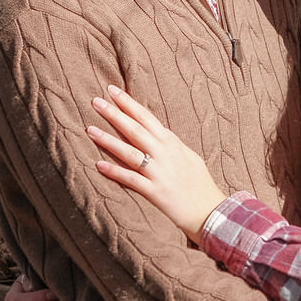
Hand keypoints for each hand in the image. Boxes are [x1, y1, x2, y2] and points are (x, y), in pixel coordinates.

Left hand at [87, 85, 228, 240]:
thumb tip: (158, 132)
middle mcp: (165, 154)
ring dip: (109, 140)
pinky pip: (131, 179)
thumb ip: (171, 144)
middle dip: (115, 114)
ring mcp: (159, 172)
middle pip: (136, 129)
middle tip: (96, 101)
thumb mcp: (189, 156)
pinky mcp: (155, 192)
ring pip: (130, 152)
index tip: (112, 90)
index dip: (129, 103)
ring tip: (90, 129)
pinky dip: (115, 172)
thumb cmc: (200, 183)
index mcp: (172, 143)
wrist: (210, 210)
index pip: (146, 117)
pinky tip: (98, 165)